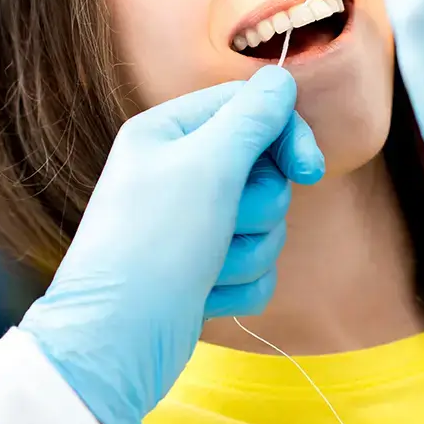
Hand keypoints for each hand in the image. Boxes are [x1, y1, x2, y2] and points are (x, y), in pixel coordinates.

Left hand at [19, 66, 324, 423]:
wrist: (114, 343)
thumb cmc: (152, 245)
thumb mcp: (207, 166)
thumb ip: (251, 118)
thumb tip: (279, 80)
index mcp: (170, 133)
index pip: (251, 110)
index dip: (287, 138)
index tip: (309, 171)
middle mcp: (179, 173)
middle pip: (265, 171)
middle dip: (257, 208)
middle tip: (224, 223)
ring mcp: (192, 225)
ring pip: (266, 224)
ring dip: (247, 251)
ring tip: (205, 267)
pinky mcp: (204, 271)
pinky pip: (257, 266)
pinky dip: (239, 283)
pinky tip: (203, 295)